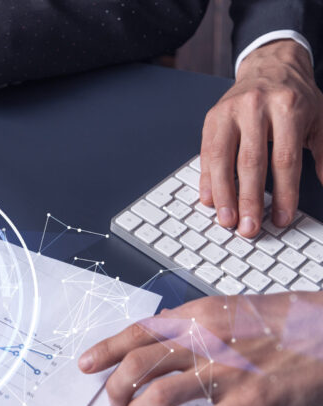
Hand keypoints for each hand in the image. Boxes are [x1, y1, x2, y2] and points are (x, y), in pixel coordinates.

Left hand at [78, 292, 322, 405]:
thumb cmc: (282, 321)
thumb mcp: (228, 308)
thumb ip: (190, 319)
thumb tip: (158, 326)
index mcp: (195, 317)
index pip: (137, 333)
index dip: (105, 351)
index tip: (86, 365)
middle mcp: (203, 341)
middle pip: (138, 365)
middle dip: (117, 388)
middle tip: (115, 402)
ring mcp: (225, 371)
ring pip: (160, 394)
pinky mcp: (249, 402)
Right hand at [200, 40, 322, 237]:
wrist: (270, 66)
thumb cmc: (295, 97)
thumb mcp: (319, 120)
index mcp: (288, 107)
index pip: (284, 159)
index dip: (284, 193)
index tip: (282, 219)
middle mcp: (256, 107)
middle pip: (250, 162)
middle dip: (249, 200)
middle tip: (249, 228)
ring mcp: (229, 112)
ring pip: (222, 159)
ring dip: (223, 194)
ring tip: (226, 220)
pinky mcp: (212, 118)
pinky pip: (205, 153)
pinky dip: (207, 179)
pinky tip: (209, 199)